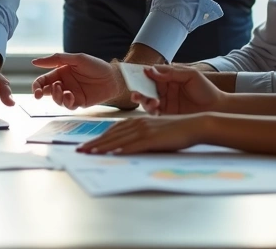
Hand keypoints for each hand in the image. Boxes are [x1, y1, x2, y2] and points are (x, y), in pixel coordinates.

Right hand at [31, 53, 122, 107]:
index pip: (44, 80)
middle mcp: (64, 84)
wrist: (113, 77)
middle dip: (40, 93)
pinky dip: (66, 102)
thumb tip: (34, 62)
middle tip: (39, 94)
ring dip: (55, 96)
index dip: (37, 85)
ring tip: (61, 89)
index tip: (36, 89)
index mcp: (61, 72)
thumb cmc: (95, 65)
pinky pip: (68, 105)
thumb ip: (56, 59)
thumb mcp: (76, 59)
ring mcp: (71, 94)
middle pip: (46, 91)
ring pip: (56, 100)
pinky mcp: (79, 102)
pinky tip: (70, 95)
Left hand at [76, 114, 206, 154]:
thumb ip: (141, 136)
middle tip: (80, 151)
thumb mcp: (154, 131)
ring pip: (118, 140)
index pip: (112, 131)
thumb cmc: (176, 130)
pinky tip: (112, 154)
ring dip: (102, 147)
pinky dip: (122, 150)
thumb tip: (127, 147)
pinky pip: (134, 146)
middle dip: (94, 144)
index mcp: (137, 121)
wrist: (195, 125)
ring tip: (89, 154)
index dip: (98, 138)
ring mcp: (145, 130)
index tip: (86, 145)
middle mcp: (138, 124)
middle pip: (111, 135)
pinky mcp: (153, 138)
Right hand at [132, 65, 227, 115]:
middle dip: (138, 89)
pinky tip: (155, 109)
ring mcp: (164, 103)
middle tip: (136, 93)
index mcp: (169, 78)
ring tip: (153, 102)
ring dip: (145, 101)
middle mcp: (164, 90)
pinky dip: (151, 111)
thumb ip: (171, 73)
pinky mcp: (166, 115)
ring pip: (147, 100)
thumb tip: (151, 70)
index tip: (133, 74)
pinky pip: (153, 113)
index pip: (151, 74)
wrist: (217, 108)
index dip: (142, 74)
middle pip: (145, 88)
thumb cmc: (206, 89)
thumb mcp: (190, 75)